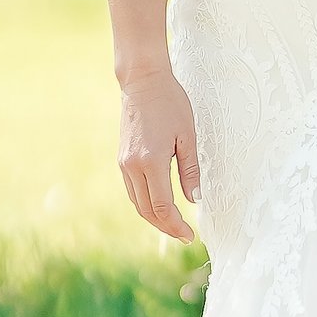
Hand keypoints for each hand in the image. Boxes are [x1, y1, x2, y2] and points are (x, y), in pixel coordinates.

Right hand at [117, 64, 201, 242]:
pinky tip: (158, 206)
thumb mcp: (188, 135)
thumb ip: (191, 170)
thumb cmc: (170, 103)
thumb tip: (194, 200)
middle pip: (147, 211)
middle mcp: (133, 167)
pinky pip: (132, 191)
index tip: (190, 235)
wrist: (142, 82)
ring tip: (173, 225)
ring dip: (154, 219)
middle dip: (166, 227)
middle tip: (184, 235)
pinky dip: (145, 204)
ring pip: (137, 203)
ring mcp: (124, 164)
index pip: (163, 207)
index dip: (176, 225)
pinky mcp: (122, 159)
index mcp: (151, 162)